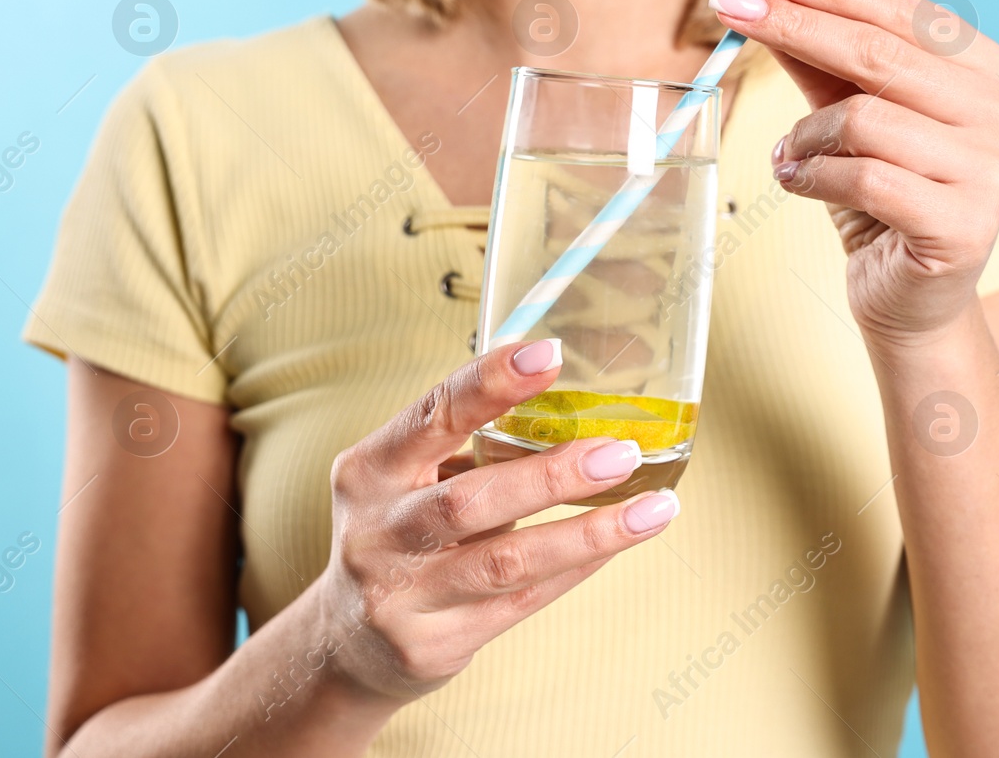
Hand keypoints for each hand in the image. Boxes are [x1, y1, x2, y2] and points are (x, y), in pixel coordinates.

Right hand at [314, 339, 678, 702]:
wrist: (344, 644)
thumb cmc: (399, 534)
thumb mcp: (405, 479)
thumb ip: (468, 444)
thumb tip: (576, 399)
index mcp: (370, 470)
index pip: (432, 415)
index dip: (490, 382)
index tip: (549, 354)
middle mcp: (378, 532)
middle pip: (470, 500)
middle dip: (552, 474)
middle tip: (621, 451)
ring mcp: (402, 595)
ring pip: (506, 560)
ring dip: (588, 532)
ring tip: (653, 508)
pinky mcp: (435, 644)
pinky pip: (525, 599)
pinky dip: (580, 566)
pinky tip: (622, 540)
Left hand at [710, 0, 998, 345]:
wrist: (910, 299)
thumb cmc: (881, 195)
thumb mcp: (845, 110)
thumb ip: (811, 48)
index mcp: (998, 74)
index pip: (905, 13)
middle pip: (882, 55)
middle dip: (795, 25)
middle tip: (728, 9)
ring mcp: (994, 174)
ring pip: (865, 119)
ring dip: (805, 134)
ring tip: (789, 154)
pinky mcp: (963, 227)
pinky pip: (864, 177)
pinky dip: (812, 176)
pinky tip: (798, 181)